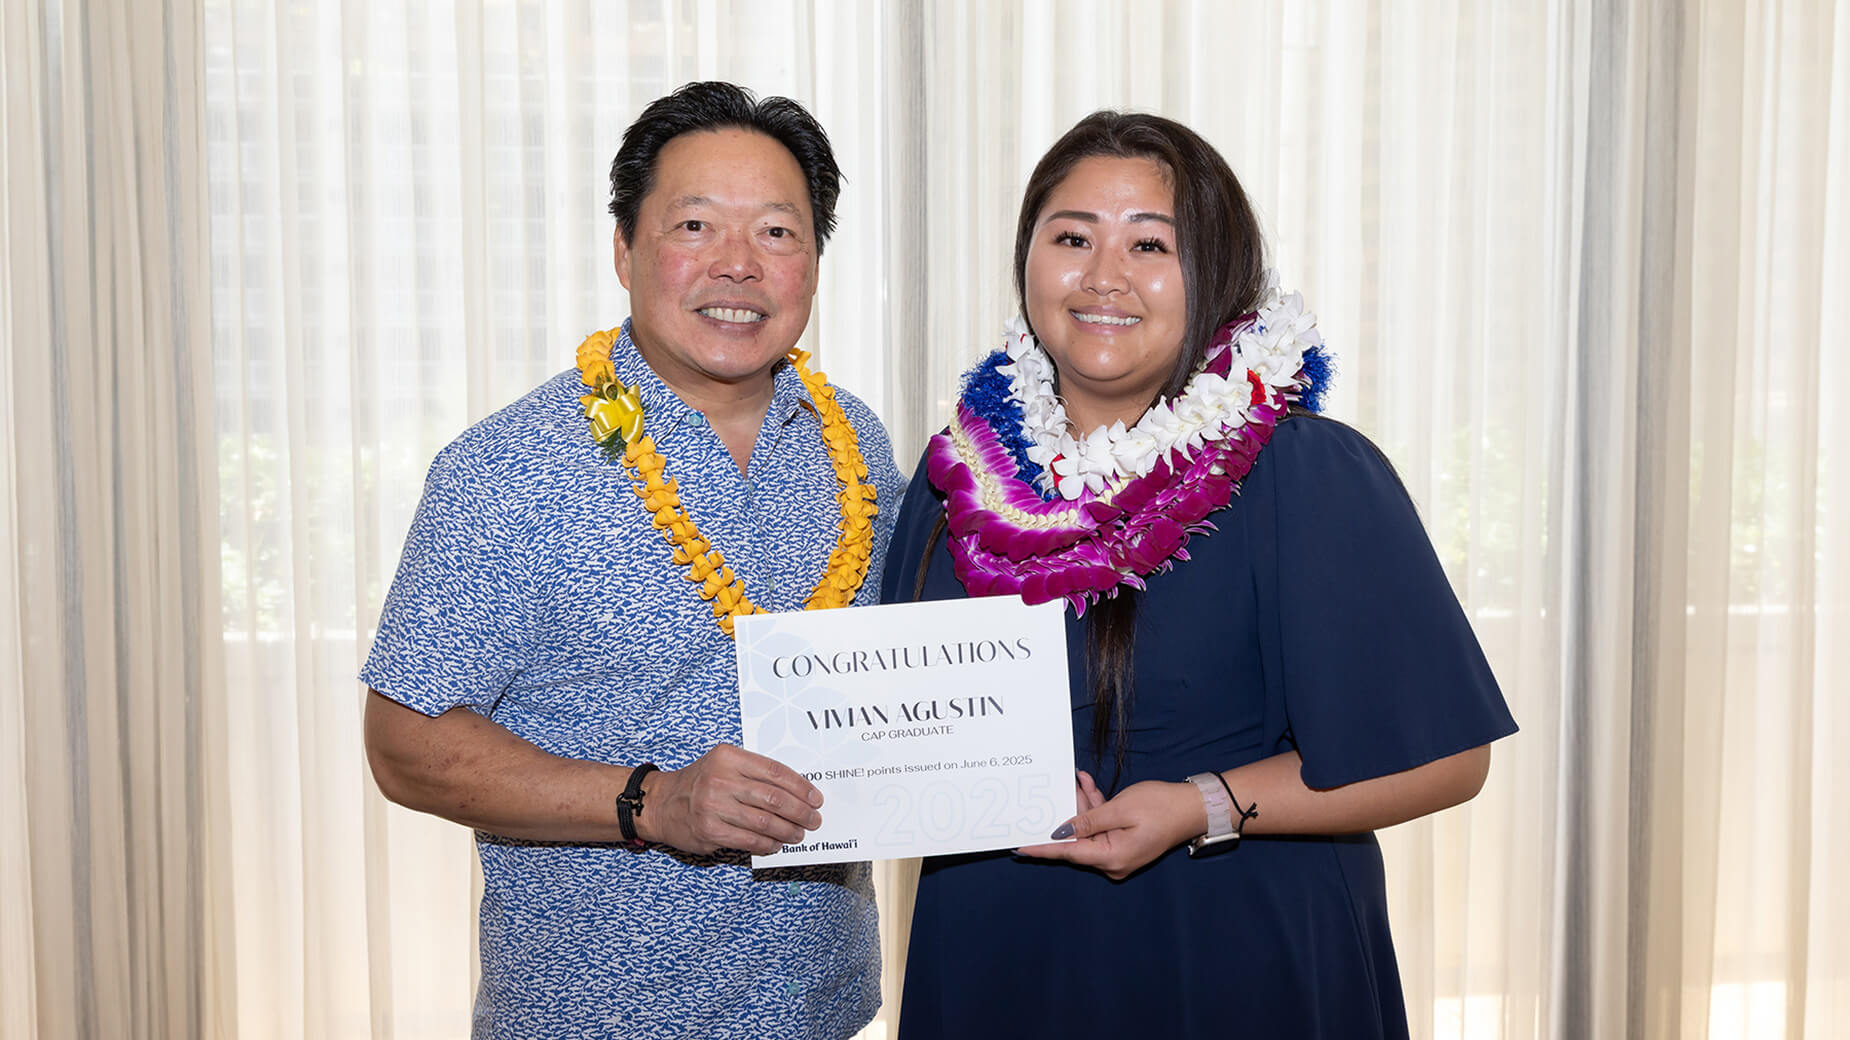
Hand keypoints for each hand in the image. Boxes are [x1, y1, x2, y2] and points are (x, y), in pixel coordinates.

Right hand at [637, 744, 822, 855]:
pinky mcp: (709, 831)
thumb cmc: (700, 782)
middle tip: (813, 820)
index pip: (775, 771)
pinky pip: (749, 840)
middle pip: (774, 798)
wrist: (661, 802)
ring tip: (798, 834)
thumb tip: (796, 793)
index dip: (801, 787)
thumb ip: (755, 773)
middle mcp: (721, 779)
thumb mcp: (724, 764)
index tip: (815, 798)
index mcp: (729, 757)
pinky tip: (776, 844)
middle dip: (800, 812)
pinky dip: (768, 844)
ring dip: (787, 831)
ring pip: (764, 822)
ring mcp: (714, 806)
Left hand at [1016, 774, 1205, 879]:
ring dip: (1083, 805)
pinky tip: (1087, 786)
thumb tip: (1061, 832)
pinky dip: (1096, 808)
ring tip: (1076, 780)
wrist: (1194, 807)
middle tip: (1056, 789)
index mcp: (1111, 857)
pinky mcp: (1125, 842)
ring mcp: (1119, 853)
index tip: (1018, 845)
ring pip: (1089, 829)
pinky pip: (1103, 826)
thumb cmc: (1162, 807)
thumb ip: (1088, 820)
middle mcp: (1113, 861)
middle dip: (1067, 813)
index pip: (1067, 853)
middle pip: (1078, 839)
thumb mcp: (1121, 809)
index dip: (1042, 848)